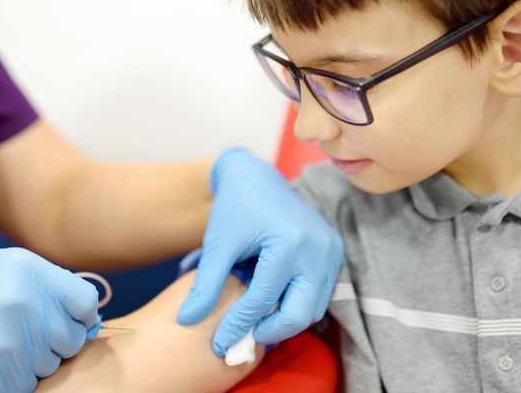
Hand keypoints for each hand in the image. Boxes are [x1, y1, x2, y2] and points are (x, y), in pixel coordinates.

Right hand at [0, 248, 99, 392]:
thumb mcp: (4, 267)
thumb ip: (48, 285)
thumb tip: (89, 313)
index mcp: (29, 273)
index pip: (86, 303)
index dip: (80, 316)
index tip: (67, 320)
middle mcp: (22, 306)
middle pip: (71, 340)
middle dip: (54, 342)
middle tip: (21, 334)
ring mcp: (5, 345)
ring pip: (48, 367)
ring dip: (31, 363)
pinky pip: (23, 388)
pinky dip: (9, 382)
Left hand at [177, 148, 343, 355]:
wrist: (255, 176)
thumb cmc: (234, 207)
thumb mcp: (218, 244)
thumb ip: (205, 285)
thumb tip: (186, 321)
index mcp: (289, 242)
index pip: (263, 300)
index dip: (239, 325)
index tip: (220, 343)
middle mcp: (317, 248)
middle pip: (300, 313)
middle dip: (270, 332)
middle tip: (242, 340)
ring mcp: (330, 249)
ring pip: (314, 307)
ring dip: (285, 321)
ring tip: (254, 322)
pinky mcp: (333, 250)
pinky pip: (320, 292)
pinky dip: (297, 304)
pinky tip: (271, 304)